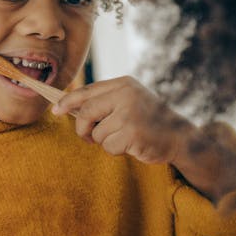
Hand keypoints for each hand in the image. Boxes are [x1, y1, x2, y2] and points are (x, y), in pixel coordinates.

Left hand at [52, 76, 186, 162]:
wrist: (179, 137)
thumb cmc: (149, 121)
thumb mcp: (129, 102)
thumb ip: (105, 102)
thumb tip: (69, 108)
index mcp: (124, 84)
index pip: (87, 91)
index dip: (68, 101)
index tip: (56, 110)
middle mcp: (126, 95)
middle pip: (86, 112)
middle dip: (82, 128)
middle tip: (88, 137)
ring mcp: (130, 114)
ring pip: (97, 133)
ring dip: (105, 141)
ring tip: (123, 138)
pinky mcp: (132, 133)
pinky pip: (108, 146)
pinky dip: (115, 150)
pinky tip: (130, 146)